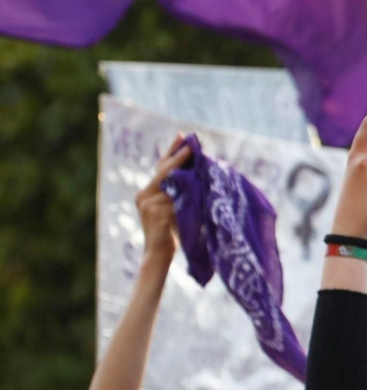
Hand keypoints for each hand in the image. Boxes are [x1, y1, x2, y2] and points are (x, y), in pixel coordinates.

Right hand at [136, 137, 191, 264]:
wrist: (159, 253)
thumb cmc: (171, 231)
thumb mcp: (174, 207)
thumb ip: (178, 192)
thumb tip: (197, 174)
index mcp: (147, 192)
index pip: (160, 167)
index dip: (171, 151)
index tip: (182, 136)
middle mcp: (143, 195)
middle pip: (163, 172)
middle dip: (179, 158)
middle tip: (192, 146)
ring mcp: (146, 204)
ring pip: (171, 186)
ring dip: (187, 177)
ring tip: (200, 164)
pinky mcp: (153, 214)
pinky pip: (173, 201)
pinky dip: (186, 197)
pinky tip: (196, 191)